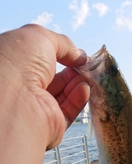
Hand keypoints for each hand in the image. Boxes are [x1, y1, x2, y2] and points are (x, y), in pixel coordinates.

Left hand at [0, 24, 89, 148]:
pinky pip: (68, 112)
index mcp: (12, 67)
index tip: (73, 53)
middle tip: (84, 64)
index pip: (36, 61)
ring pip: (62, 95)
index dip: (56, 55)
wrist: (15, 100)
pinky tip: (84, 88)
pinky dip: (78, 99)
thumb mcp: (40, 38)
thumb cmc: (18, 63)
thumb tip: (79, 55)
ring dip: (76, 83)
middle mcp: (22, 89)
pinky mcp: (50, 125)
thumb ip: (62, 44)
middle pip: (52, 79)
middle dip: (70, 70)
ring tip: (86, 75)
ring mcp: (36, 108)